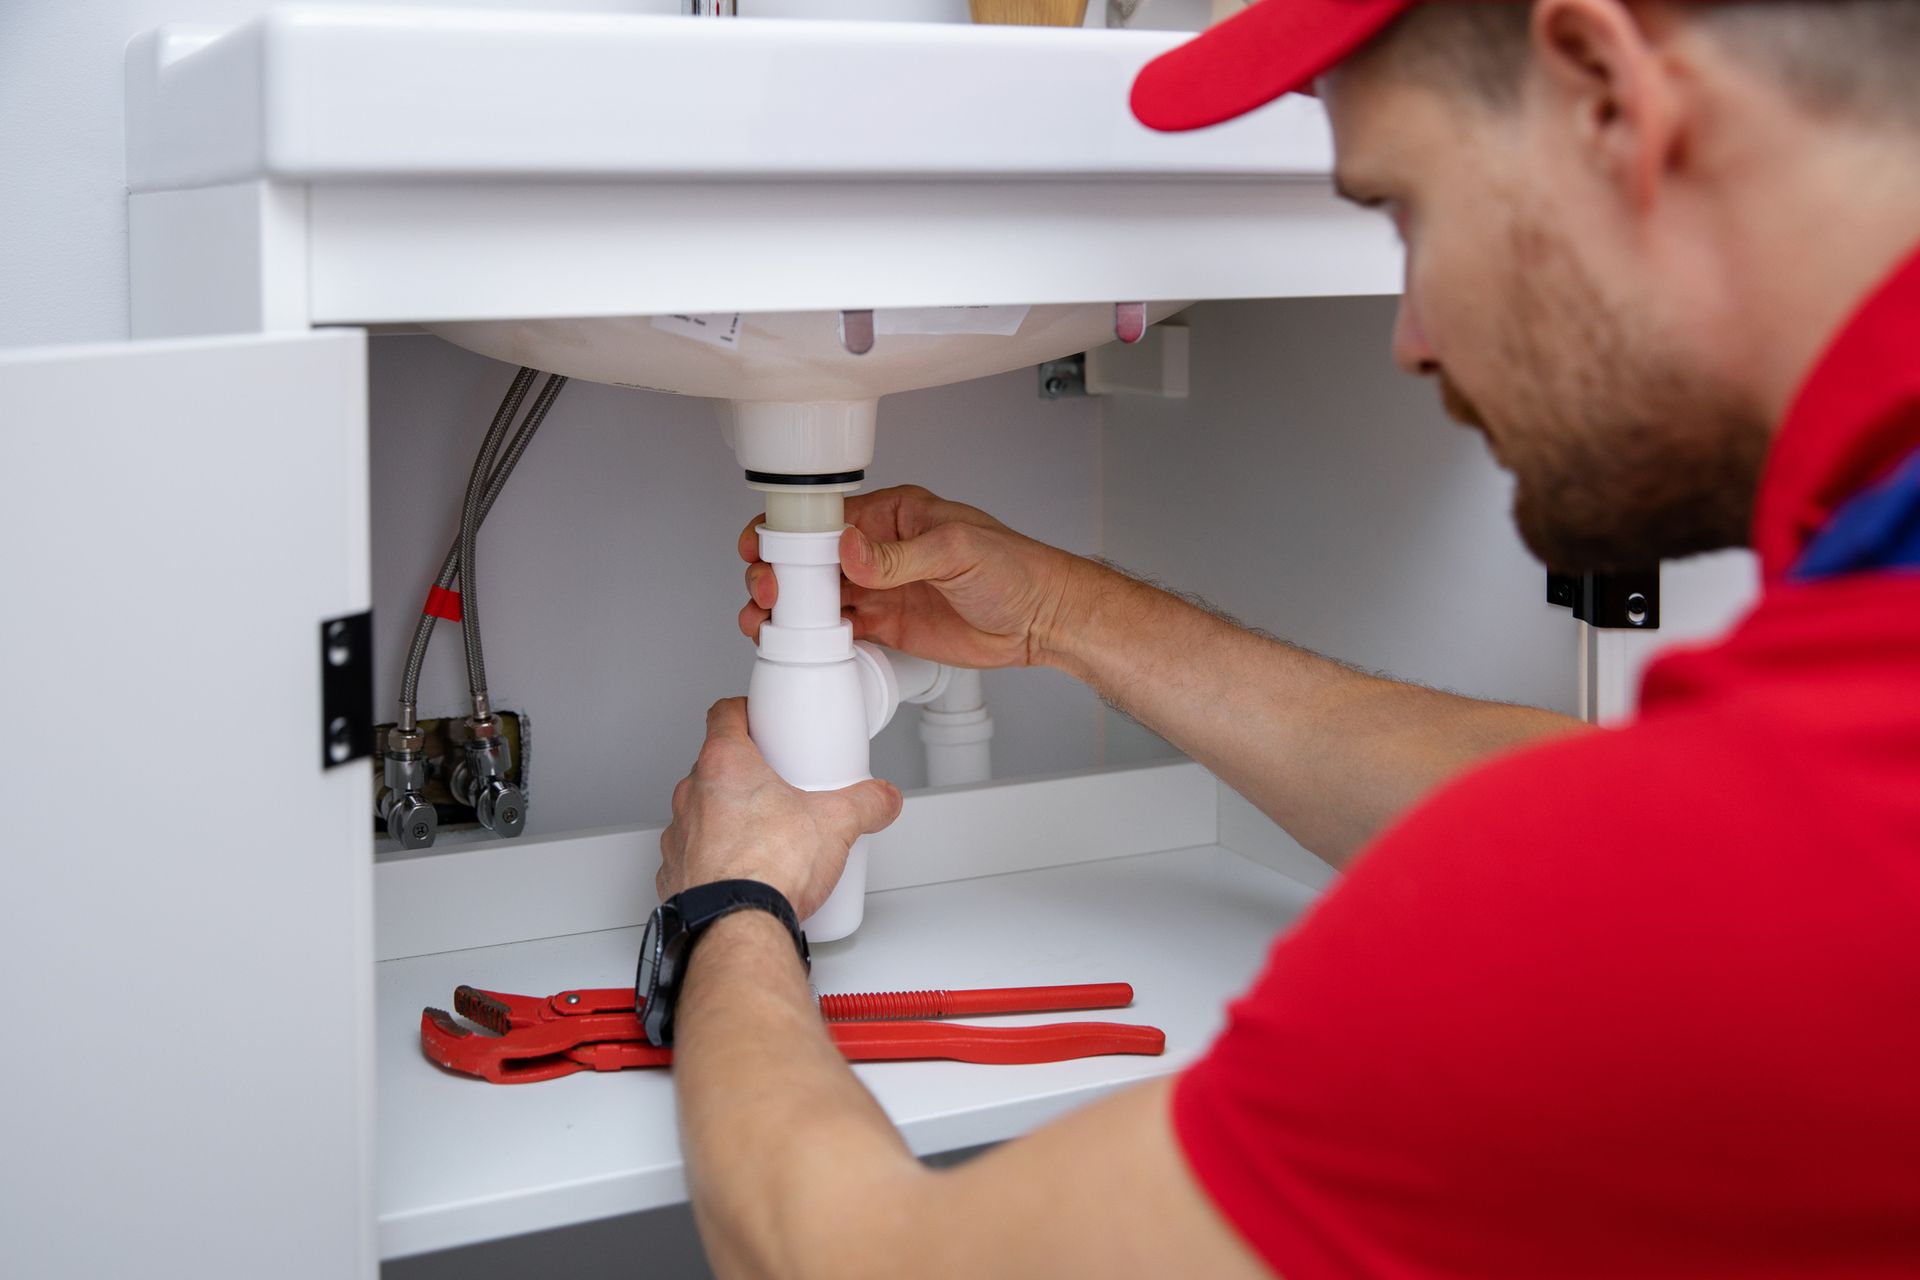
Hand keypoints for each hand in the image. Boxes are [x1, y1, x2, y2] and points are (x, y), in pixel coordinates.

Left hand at [658, 699, 902, 918]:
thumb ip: (866, 804)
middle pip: (717, 765)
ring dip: (728, 817)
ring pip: (702, 810)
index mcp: (725, 765)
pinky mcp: (674, 872)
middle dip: (748, 774)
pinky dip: (715, 858)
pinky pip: (694, 854)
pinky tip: (744, 871)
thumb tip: (881, 799)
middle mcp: (693, 794)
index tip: (761, 719)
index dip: (745, 712)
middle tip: (780, 788)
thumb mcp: (837, 824)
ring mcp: (679, 834)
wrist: (736, 927)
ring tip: (766, 835)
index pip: (724, 714)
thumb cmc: (768, 870)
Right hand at [738, 485, 1082, 668]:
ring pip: (816, 597)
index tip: (761, 547)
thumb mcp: (956, 549)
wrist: (1040, 619)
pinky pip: (837, 630)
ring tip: (764, 622)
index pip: (825, 518)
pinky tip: (795, 643)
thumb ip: (899, 554)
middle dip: (778, 573)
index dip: (786, 531)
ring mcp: (880, 590)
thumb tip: (849, 548)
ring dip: (785, 609)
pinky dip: (812, 638)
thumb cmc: (1014, 569)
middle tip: (768, 592)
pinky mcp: (886, 626)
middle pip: (809, 559)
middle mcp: (879, 551)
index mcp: (893, 515)